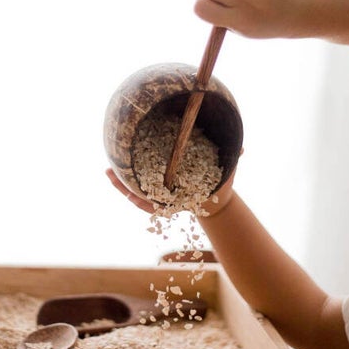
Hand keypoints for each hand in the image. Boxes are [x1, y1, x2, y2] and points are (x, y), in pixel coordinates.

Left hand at [105, 167, 236, 217]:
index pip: (160, 201)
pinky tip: (111, 172)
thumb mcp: (225, 172)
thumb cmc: (217, 183)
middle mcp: (167, 198)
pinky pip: (135, 189)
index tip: (133, 194)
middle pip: (142, 197)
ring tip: (106, 172)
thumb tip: (242, 148)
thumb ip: (232, 159)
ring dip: (121, 184)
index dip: (146, 199)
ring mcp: (159, 196)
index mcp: (181, 197)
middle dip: (127, 189)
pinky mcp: (154, 190)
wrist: (213, 198)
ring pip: (135, 193)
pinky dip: (124, 183)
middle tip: (111, 176)